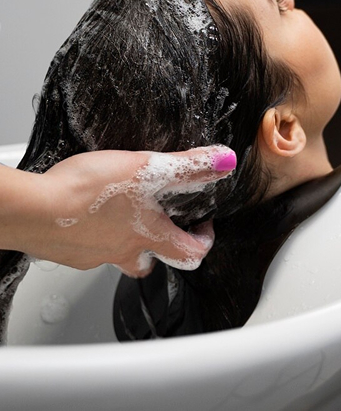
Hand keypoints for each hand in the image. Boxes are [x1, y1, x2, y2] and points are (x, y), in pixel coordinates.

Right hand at [3, 146, 235, 276]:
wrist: (33, 209)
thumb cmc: (87, 193)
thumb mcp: (147, 168)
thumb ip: (187, 165)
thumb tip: (224, 161)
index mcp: (148, 237)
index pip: (190, 255)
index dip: (203, 242)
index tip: (203, 224)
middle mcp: (122, 252)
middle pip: (151, 262)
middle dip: (162, 245)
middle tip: (164, 221)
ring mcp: (92, 254)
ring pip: (118, 255)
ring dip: (126, 237)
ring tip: (123, 210)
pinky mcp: (67, 250)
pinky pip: (87, 246)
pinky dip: (93, 231)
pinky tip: (87, 211)